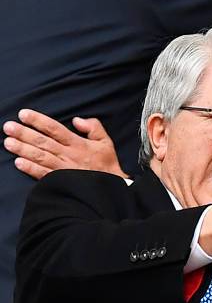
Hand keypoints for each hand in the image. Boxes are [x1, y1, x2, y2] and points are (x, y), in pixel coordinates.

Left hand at [3, 109, 128, 179]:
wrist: (111, 188)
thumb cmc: (107, 165)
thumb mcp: (106, 143)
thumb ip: (94, 127)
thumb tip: (77, 119)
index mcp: (78, 144)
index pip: (55, 129)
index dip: (39, 121)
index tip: (23, 114)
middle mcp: (68, 155)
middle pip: (43, 142)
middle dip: (24, 133)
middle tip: (8, 127)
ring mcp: (63, 169)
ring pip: (40, 157)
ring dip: (23, 149)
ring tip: (8, 142)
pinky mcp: (61, 182)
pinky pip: (43, 174)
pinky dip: (30, 169)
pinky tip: (18, 163)